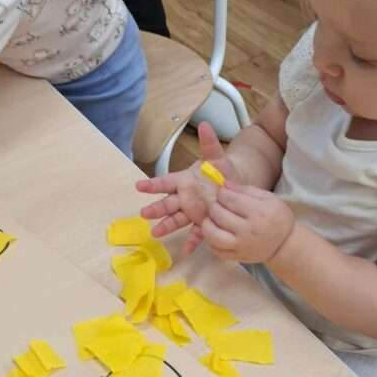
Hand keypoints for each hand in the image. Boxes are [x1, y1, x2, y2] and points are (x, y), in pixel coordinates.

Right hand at [136, 122, 237, 255]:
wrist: (238, 186)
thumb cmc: (223, 171)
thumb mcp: (217, 158)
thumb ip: (209, 144)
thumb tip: (204, 124)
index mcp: (184, 181)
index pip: (165, 182)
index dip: (152, 184)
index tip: (138, 186)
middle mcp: (185, 198)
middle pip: (167, 203)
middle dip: (156, 208)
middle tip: (144, 213)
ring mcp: (193, 212)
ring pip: (176, 219)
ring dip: (166, 226)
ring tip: (155, 233)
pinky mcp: (204, 223)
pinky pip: (196, 234)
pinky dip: (192, 242)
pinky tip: (185, 251)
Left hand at [201, 182, 294, 263]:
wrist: (284, 245)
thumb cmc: (277, 218)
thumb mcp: (268, 198)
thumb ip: (245, 190)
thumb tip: (223, 184)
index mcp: (258, 213)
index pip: (229, 199)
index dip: (222, 193)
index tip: (223, 193)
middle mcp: (247, 231)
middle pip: (218, 214)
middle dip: (215, 205)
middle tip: (219, 205)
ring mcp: (240, 246)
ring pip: (211, 234)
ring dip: (208, 224)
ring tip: (213, 219)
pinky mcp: (236, 257)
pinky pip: (214, 249)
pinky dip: (211, 240)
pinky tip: (218, 232)